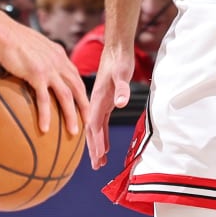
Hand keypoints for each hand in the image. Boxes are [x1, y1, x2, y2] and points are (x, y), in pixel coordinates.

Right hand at [0, 23, 87, 137]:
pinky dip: (46, 115)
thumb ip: (42, 57)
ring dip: (71, 115)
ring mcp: (49, 69)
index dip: (81, 92)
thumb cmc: (13, 38)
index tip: (83, 104)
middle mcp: (59, 62)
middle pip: (77, 88)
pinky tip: (45, 128)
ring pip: (66, 96)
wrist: (4, 32)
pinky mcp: (37, 74)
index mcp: (59, 55)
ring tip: (73, 132)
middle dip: (84, 106)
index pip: (75, 76)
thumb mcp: (35, 46)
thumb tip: (38, 67)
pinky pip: (43, 99)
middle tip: (88, 122)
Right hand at [84, 46, 134, 168]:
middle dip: (94, 149)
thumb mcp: (122, 74)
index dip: (96, 141)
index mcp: (98, 99)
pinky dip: (102, 136)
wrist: (116, 49)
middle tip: (96, 167)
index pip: (94, 125)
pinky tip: (105, 146)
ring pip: (96, 129)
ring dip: (97, 145)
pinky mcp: (106, 102)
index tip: (99, 156)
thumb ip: (122, 89)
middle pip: (93, 131)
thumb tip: (121, 103)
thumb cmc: (119, 60)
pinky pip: (101, 123)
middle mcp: (96, 103)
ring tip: (99, 162)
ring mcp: (100, 103)